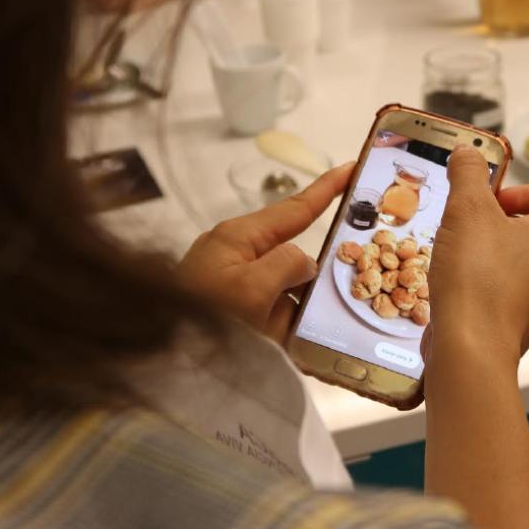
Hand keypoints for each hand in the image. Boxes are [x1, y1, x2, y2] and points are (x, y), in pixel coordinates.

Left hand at [178, 162, 353, 343]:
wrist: (165, 362)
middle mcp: (242, 258)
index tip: (353, 166)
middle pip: (296, 254)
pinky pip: (279, 317)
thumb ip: (287, 265)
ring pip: (291, 289)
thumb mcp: (250, 289)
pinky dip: (296, 329)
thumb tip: (307, 263)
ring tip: (341, 319)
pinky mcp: (242, 318)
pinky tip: (318, 346)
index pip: (294, 208)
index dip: (327, 188)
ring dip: (310, 306)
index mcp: (240, 238)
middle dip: (324, 268)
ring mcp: (242, 290)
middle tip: (362, 271)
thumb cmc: (202, 318)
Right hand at [424, 146, 528, 375]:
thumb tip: (467, 152)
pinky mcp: (526, 327)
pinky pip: (514, 296)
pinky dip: (492, 287)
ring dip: (499, 255)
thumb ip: (468, 172)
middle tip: (473, 225)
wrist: (471, 349)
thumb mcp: (466, 208)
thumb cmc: (477, 277)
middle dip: (508, 223)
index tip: (497, 200)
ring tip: (462, 256)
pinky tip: (461, 288)